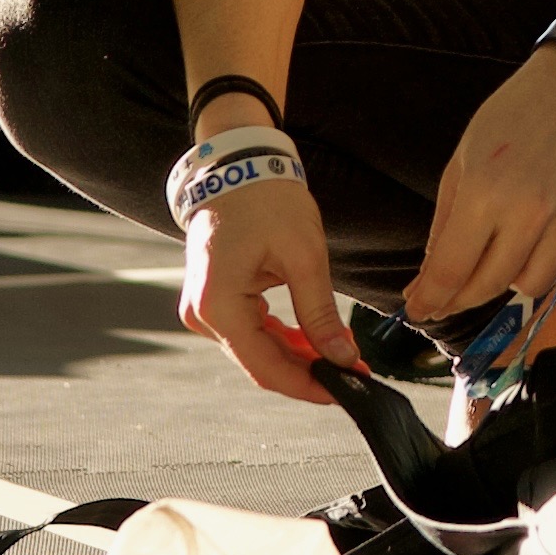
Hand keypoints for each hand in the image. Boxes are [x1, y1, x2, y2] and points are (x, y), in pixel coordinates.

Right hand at [179, 176, 359, 401]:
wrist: (237, 164)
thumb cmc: (266, 199)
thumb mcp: (304, 256)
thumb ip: (320, 314)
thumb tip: (342, 358)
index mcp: (218, 304)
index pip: (265, 367)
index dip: (309, 385)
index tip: (347, 390)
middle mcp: (201, 314)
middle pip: (260, 363)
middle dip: (309, 371)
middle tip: (354, 372)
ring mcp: (203, 308)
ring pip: (256, 350)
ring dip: (298, 356)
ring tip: (341, 354)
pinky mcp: (213, 300)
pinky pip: (249, 332)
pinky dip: (281, 338)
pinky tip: (312, 338)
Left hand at [409, 49, 555, 327]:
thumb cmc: (511, 116)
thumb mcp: (462, 159)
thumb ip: (445, 221)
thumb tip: (430, 275)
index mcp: (484, 192)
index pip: (450, 269)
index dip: (429, 298)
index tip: (416, 310)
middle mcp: (528, 211)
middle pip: (489, 286)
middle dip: (461, 299)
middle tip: (447, 297)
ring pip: (530, 286)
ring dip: (506, 284)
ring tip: (495, 262)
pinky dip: (543, 261)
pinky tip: (534, 238)